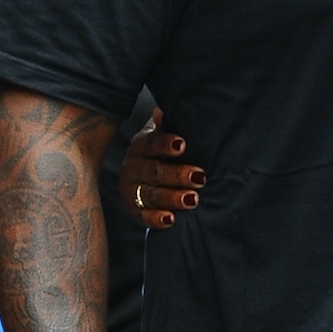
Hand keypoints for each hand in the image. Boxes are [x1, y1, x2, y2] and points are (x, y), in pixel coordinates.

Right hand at [119, 107, 204, 229]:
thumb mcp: (166, 132)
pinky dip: (156, 219)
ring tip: (193, 199)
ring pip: (150, 194)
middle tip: (200, 177)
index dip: (166, 144)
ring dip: (171, 198)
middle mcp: (132, 167)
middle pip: (154, 171)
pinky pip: (143, 216)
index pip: (152, 142)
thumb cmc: (166, 149)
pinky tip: (171, 220)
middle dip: (177, 175)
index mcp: (141, 145)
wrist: (148, 172)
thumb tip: (163, 111)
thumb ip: (169, 124)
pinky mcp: (134, 210)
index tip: (183, 145)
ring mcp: (132, 190)